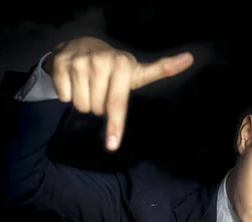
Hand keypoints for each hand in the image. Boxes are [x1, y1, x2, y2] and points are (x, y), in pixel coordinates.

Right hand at [44, 37, 193, 150]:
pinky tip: (74, 82)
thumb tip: (190, 58)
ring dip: (84, 102)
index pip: (118, 104)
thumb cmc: (115, 66)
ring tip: (89, 86)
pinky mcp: (60, 62)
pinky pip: (64, 96)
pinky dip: (67, 95)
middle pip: (98, 109)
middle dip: (99, 107)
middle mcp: (101, 60)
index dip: (115, 126)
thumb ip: (163, 68)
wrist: (81, 45)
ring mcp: (79, 61)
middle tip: (102, 91)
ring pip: (81, 105)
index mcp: (123, 64)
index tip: (112, 146)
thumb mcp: (137, 70)